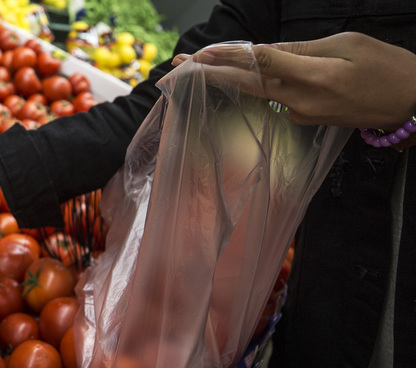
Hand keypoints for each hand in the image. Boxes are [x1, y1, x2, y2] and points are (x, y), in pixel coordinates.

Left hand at [173, 32, 415, 130]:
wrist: (411, 105)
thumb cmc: (386, 68)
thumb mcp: (347, 45)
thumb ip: (302, 49)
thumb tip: (266, 51)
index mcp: (312, 77)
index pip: (259, 63)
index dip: (227, 57)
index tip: (199, 54)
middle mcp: (300, 100)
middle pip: (246, 84)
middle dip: (209, 74)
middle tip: (176, 66)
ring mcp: (300, 114)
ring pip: (257, 91)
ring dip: (227, 79)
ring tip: (196, 68)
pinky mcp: (304, 119)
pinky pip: (274, 97)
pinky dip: (255, 85)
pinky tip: (239, 76)